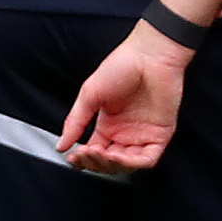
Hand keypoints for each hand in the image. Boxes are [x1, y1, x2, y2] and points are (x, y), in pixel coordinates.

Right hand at [62, 27, 191, 173]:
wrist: (149, 55)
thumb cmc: (122, 66)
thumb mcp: (89, 94)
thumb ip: (75, 121)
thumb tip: (61, 145)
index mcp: (108, 125)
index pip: (94, 153)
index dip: (83, 159)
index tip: (72, 157)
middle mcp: (125, 133)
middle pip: (109, 163)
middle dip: (94, 163)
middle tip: (85, 153)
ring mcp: (143, 135)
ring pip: (127, 165)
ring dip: (111, 165)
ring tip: (99, 153)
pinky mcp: (160, 134)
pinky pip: (148, 159)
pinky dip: (132, 163)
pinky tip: (118, 156)